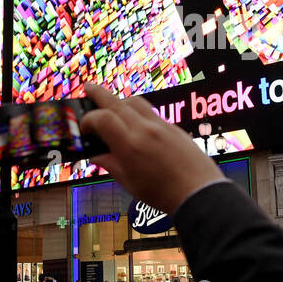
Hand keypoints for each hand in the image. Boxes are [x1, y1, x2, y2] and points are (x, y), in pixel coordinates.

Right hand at [80, 85, 224, 215]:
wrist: (198, 192)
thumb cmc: (163, 193)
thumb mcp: (130, 183)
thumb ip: (110, 164)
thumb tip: (97, 155)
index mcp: (130, 145)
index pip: (102, 118)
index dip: (88, 120)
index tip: (84, 129)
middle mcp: (144, 129)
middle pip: (116, 102)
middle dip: (98, 94)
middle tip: (88, 88)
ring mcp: (161, 125)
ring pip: (135, 101)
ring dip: (120, 100)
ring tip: (111, 106)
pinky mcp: (173, 127)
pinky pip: (151, 111)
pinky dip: (138, 111)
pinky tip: (135, 123)